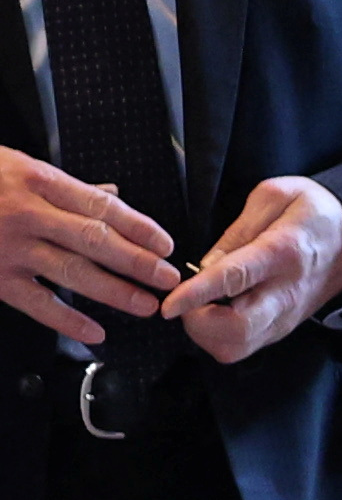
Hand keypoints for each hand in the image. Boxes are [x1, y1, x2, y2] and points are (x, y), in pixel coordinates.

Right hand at [0, 146, 174, 345]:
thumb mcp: (16, 166)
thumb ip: (65, 187)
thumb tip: (112, 195)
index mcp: (38, 180)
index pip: (101, 206)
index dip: (138, 227)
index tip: (165, 244)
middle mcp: (27, 213)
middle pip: (95, 240)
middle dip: (137, 261)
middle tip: (167, 278)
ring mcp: (10, 247)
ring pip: (72, 272)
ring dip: (114, 292)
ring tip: (145, 305)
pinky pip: (36, 302)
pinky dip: (67, 320)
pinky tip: (95, 332)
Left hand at [165, 178, 341, 362]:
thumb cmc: (314, 212)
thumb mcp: (275, 197)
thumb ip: (236, 232)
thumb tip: (204, 266)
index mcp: (282, 253)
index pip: (234, 279)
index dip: (197, 294)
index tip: (169, 305)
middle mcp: (286, 293)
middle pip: (238, 329)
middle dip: (199, 323)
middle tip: (185, 301)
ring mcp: (287, 316)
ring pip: (238, 347)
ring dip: (207, 333)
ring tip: (200, 307)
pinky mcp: (284, 328)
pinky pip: (244, 347)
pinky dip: (218, 337)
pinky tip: (216, 313)